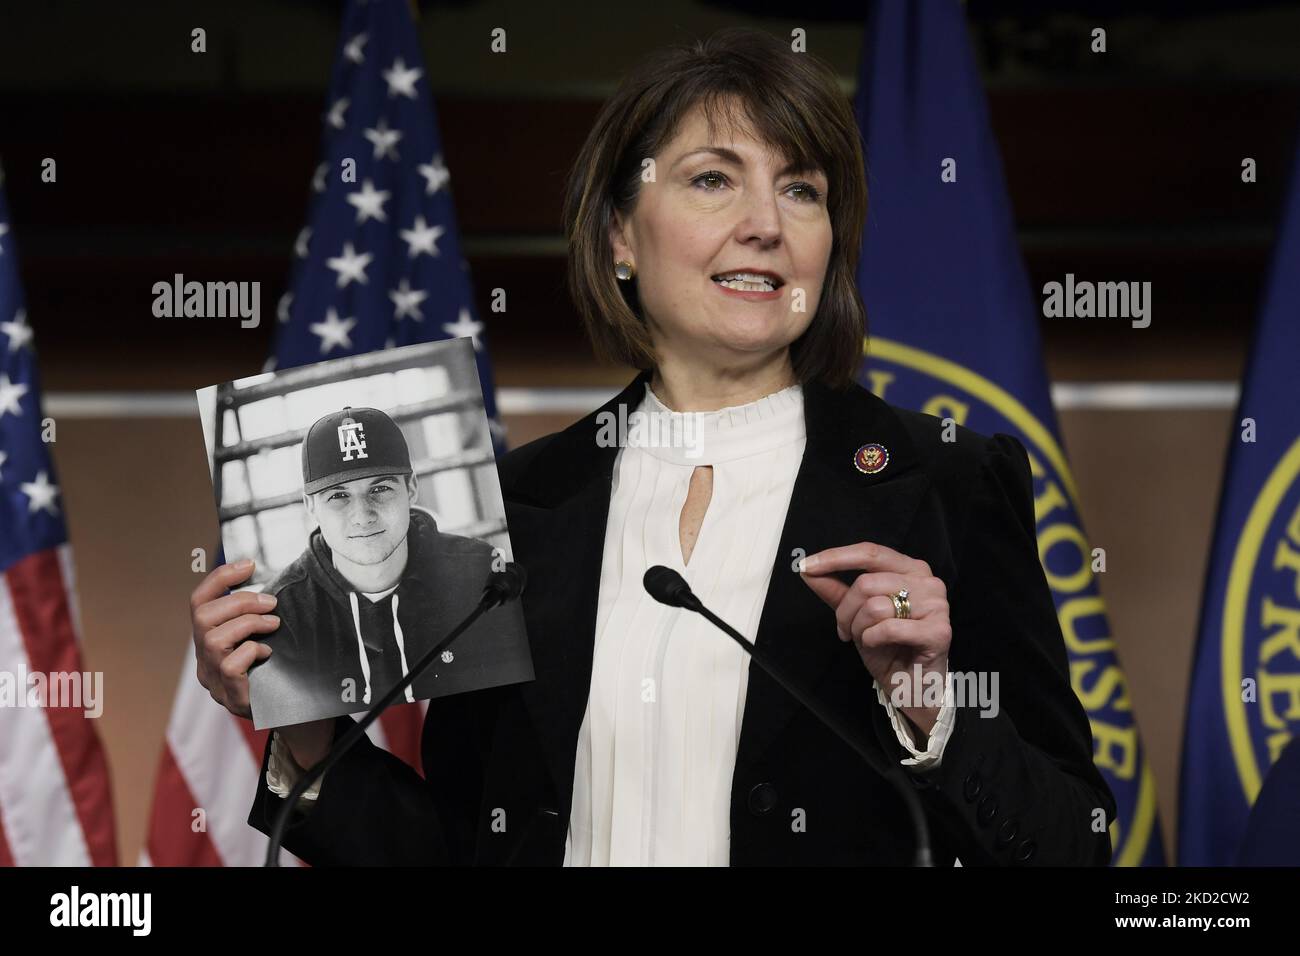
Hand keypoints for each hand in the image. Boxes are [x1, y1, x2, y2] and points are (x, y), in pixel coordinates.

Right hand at [190, 559, 279, 719]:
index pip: (199, 602)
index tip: (248, 564)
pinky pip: (229, 666)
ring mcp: (213, 680)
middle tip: (271, 603)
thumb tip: (272, 582)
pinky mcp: (230, 696)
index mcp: (208, 639)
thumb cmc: (278, 668)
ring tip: (273, 624)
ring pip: (213, 639)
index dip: (219, 578)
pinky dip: (250, 651)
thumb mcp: (264, 635)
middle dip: (239, 601)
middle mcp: (204, 659)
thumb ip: (258, 614)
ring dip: (247, 623)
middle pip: (203, 616)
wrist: (292, 712)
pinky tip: (267, 653)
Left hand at [799, 542, 950, 737]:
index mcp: (910, 569)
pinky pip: (888, 628)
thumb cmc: (888, 647)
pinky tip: (878, 646)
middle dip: (845, 611)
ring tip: (865, 639)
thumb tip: (808, 569)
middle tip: (845, 630)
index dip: (835, 557)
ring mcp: (936, 605)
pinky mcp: (939, 631)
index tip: (806, 566)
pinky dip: (873, 639)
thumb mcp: (855, 615)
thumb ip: (835, 590)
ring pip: (875, 606)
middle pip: (866, 583)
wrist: (910, 686)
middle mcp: (928, 581)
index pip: (870, 552)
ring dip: (858, 628)